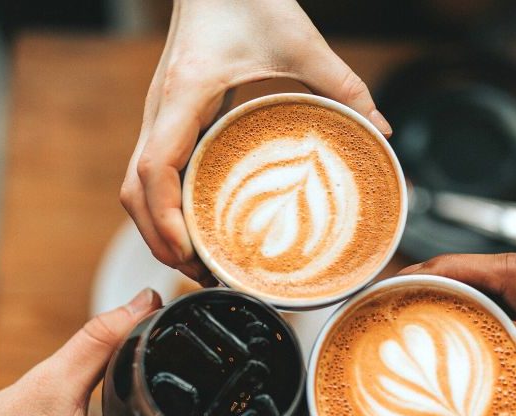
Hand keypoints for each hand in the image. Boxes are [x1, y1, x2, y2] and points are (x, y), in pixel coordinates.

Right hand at [120, 0, 390, 281]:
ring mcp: (157, 118)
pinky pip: (151, 176)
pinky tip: (194, 229)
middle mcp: (159, 111)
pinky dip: (164, 210)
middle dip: (160, 241)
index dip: (164, 219)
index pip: (153, 169)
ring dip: (157, 231)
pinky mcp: (167, 122)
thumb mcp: (299, 40)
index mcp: (184, 95)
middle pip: (134, 194)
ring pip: (134, 189)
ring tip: (197, 264)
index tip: (190, 253)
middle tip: (202, 275)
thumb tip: (381, 132)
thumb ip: (342, 85)